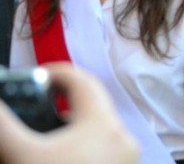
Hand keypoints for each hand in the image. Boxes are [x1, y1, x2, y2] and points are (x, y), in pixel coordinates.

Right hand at [0, 63, 138, 163]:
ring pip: (96, 131)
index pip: (82, 81)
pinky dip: (79, 147)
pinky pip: (102, 149)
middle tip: (34, 106)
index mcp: (103, 125)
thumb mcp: (22, 156)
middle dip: (60, 103)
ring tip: (41, 136)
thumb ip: (5, 127)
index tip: (34, 77)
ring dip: (69, 129)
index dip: (56, 73)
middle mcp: (123, 138)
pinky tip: (57, 156)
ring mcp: (127, 158)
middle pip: (90, 106)